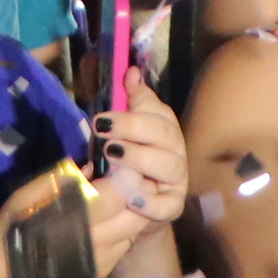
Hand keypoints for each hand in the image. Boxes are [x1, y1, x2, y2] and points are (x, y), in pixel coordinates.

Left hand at [84, 87, 188, 251]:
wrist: (130, 205)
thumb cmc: (120, 158)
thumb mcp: (113, 127)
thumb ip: (118, 97)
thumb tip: (129, 72)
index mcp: (161, 123)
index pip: (156, 105)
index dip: (139, 95)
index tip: (124, 82)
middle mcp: (173, 147)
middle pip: (163, 132)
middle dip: (132, 126)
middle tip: (101, 126)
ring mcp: (176, 177)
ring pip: (170, 165)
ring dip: (141, 159)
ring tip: (112, 155)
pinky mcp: (172, 205)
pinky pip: (168, 205)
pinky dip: (152, 203)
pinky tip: (133, 198)